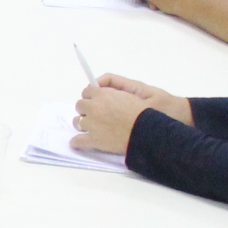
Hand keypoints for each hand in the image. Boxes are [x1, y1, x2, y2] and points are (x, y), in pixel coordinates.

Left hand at [71, 73, 191, 154]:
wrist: (150, 132)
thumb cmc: (146, 110)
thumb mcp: (135, 89)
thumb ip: (115, 85)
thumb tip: (98, 85)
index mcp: (103, 95)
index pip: (87, 92)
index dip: (92, 96)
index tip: (96, 100)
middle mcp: (94, 108)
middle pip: (80, 106)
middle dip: (87, 109)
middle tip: (97, 114)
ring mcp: (92, 125)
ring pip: (77, 122)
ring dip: (83, 123)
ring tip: (92, 127)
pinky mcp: (94, 140)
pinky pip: (78, 141)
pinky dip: (77, 142)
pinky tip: (79, 142)